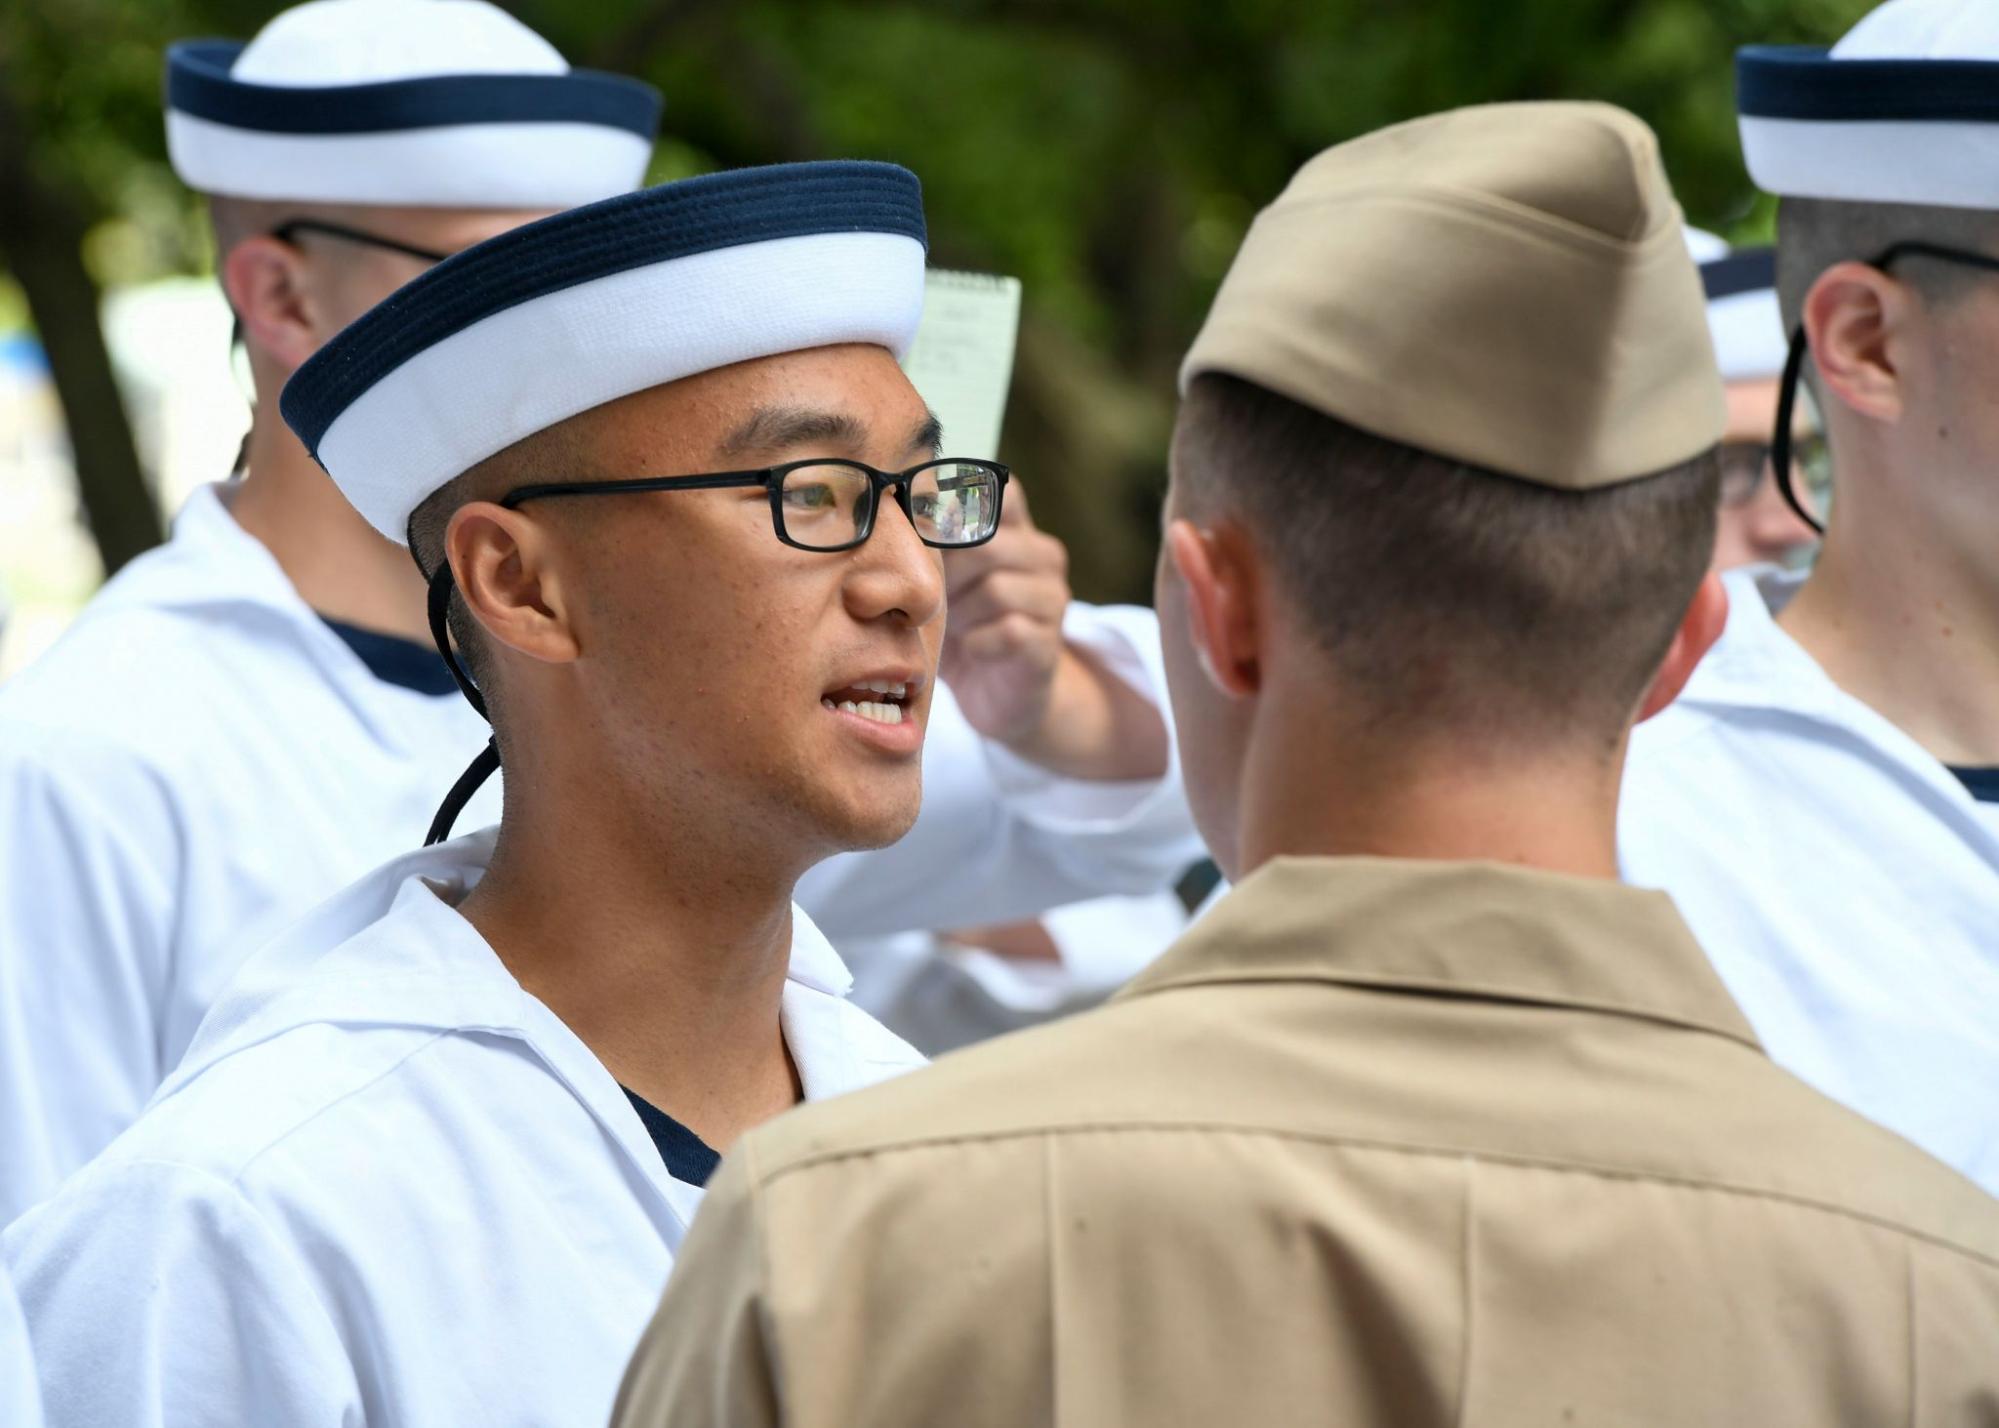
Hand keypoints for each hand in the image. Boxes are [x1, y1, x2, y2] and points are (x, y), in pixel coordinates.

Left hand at [941, 479, 1168, 781]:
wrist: (997, 693)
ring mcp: (1052, 599)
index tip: (922, 529)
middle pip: (987, 543)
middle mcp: (1042, 556)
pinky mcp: (1049, 643)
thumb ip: (929, 542)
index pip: (1001, 490)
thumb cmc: (960, 624)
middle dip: (948, 574)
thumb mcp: (941, 577)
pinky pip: (1010, 631)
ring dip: (961, 615)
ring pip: (996, 590)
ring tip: (953, 627)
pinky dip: (978, 644)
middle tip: (933, 598)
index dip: (957, 504)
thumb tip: (890, 505)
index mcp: (1015, 530)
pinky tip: (972, 650)